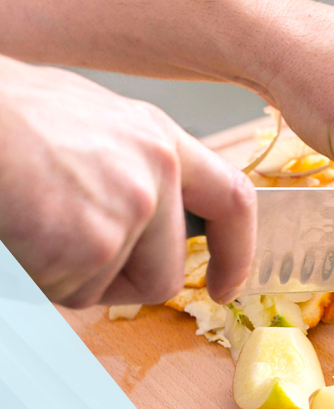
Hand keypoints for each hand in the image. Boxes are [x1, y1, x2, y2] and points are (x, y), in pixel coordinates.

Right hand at [0, 56, 255, 307]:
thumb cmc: (13, 116)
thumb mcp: (96, 122)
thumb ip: (135, 166)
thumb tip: (149, 214)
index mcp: (161, 139)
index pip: (231, 201)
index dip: (236, 252)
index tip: (226, 285)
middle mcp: (158, 173)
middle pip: (165, 272)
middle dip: (120, 281)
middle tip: (67, 254)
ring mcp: (132, 210)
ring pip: (112, 287)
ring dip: (71, 276)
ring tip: (35, 223)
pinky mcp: (94, 245)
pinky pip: (70, 292)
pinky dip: (41, 277)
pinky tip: (22, 232)